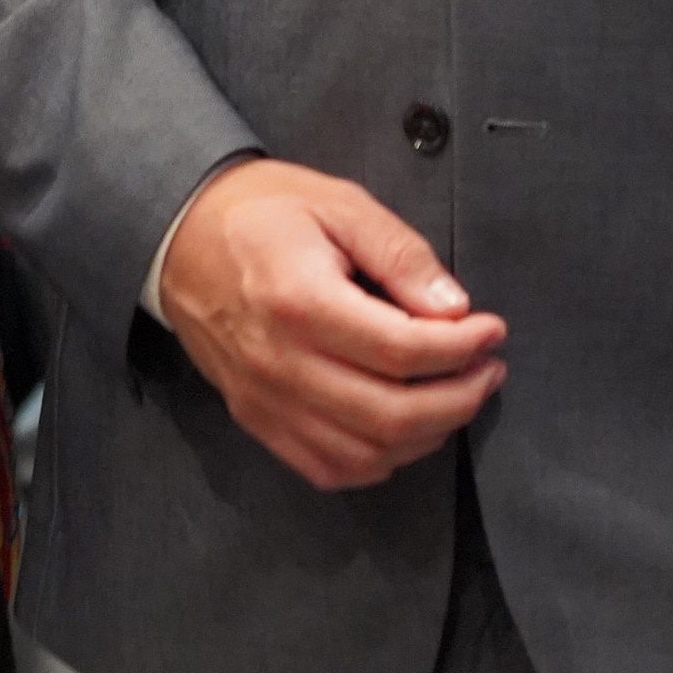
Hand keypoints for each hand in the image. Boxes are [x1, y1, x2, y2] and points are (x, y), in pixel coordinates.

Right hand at [160, 158, 506, 492]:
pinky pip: (328, 468)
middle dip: (458, 400)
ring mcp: (265, 400)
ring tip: (454, 396)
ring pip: (366, 454)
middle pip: (390, 415)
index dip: (462, 348)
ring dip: (427, 435)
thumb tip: (454, 309)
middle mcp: (280, 362)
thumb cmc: (263, 211)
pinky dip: (379, 461)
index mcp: (300, 300)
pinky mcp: (256, 420)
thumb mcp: (339, 204)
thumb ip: (400, 255)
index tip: (492, 330)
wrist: (179, 235)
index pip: (402, 350)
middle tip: (486, 371)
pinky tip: (404, 428)